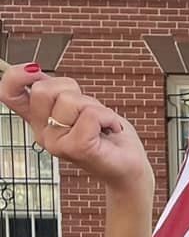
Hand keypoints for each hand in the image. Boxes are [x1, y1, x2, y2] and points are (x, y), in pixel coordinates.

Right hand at [0, 65, 154, 202]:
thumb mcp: (76, 105)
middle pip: (43, 89)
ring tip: (101, 124)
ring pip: (70, 100)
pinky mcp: (77, 148)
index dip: (15, 76)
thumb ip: (55, 91)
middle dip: (72, 90)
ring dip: (94, 106)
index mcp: (38, 121)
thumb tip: (33, 69)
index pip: (8, 94)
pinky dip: (108, 116)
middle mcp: (42, 133)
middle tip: (87, 110)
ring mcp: (57, 143)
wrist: (128, 166)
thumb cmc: (104, 135)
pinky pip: (91, 114)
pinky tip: (110, 129)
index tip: (35, 72)